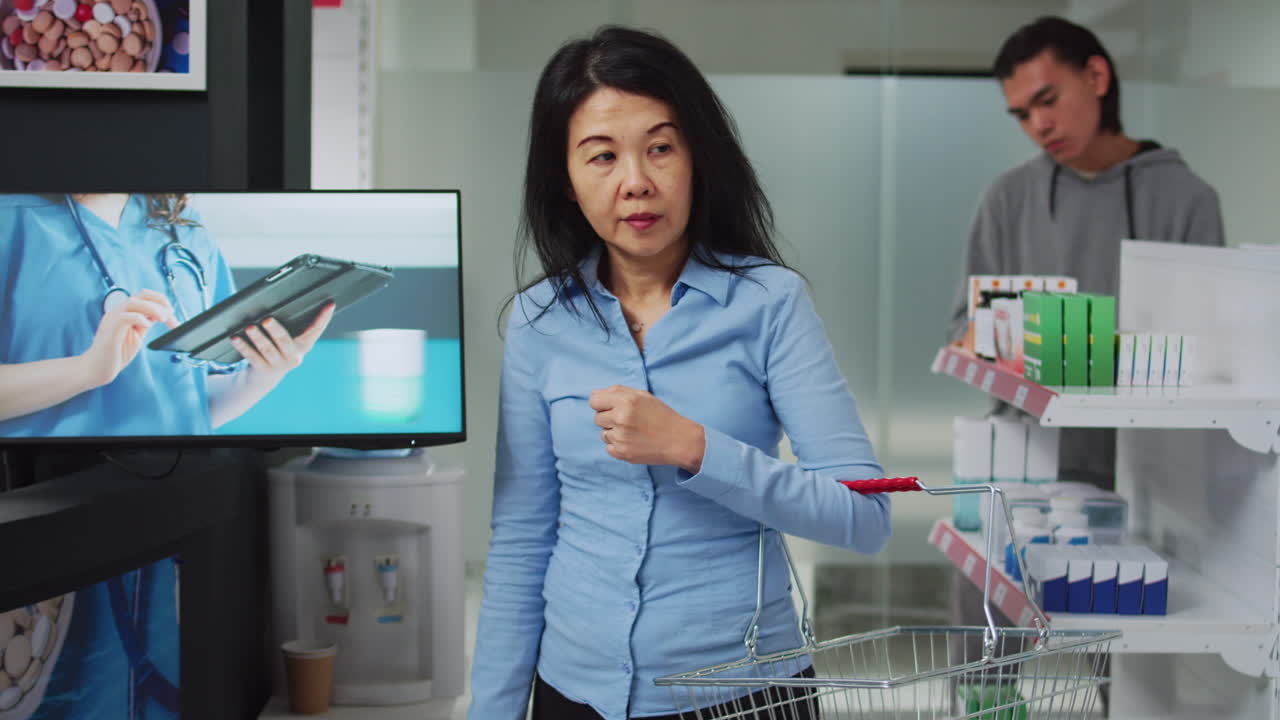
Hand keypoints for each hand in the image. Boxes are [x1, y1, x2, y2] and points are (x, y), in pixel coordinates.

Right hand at [81, 289, 177, 387]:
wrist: (97, 368)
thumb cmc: (116, 353)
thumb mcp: (137, 334)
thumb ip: (146, 323)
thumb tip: (161, 314)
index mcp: (126, 312)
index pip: (145, 296)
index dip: (162, 302)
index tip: (172, 314)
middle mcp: (118, 312)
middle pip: (142, 295)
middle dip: (160, 301)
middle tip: (170, 314)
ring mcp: (113, 319)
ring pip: (133, 302)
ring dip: (152, 308)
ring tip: (163, 318)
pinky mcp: (110, 330)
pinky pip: (124, 317)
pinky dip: (139, 318)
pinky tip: (147, 325)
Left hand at [230, 302, 334, 388]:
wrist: (266, 376)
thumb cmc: (278, 347)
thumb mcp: (289, 337)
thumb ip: (291, 323)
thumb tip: (280, 301)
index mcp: (304, 345)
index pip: (316, 330)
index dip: (324, 318)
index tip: (330, 304)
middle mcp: (294, 357)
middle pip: (285, 341)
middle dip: (275, 330)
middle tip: (266, 319)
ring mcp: (279, 365)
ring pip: (267, 349)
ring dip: (257, 338)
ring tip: (249, 327)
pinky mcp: (264, 370)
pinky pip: (252, 357)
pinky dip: (243, 346)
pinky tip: (235, 338)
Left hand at [589, 385, 704, 471]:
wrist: (678, 440)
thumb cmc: (661, 415)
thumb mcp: (643, 396)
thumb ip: (618, 391)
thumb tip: (594, 393)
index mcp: (626, 401)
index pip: (594, 401)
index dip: (601, 404)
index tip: (610, 407)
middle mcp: (621, 419)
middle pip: (597, 418)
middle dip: (608, 418)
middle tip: (626, 420)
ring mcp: (620, 437)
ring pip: (603, 434)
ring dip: (613, 432)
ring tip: (632, 432)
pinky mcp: (622, 453)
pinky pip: (608, 447)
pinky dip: (618, 445)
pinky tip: (633, 441)